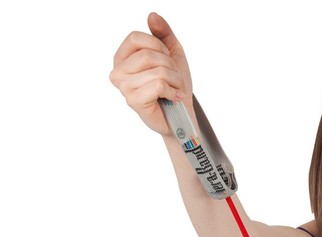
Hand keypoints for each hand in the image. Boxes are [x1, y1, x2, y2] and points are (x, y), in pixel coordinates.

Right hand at [109, 12, 192, 135]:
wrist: (183, 115)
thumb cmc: (174, 86)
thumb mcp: (172, 54)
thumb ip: (162, 33)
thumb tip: (152, 15)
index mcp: (123, 58)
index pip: (135, 37)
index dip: (157, 46)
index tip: (166, 59)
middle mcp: (118, 72)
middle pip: (148, 55)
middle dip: (170, 66)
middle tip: (174, 79)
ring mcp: (124, 88)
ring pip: (157, 70)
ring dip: (174, 80)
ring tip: (174, 89)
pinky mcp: (134, 101)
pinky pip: (158, 84)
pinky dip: (172, 91)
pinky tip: (173, 98)